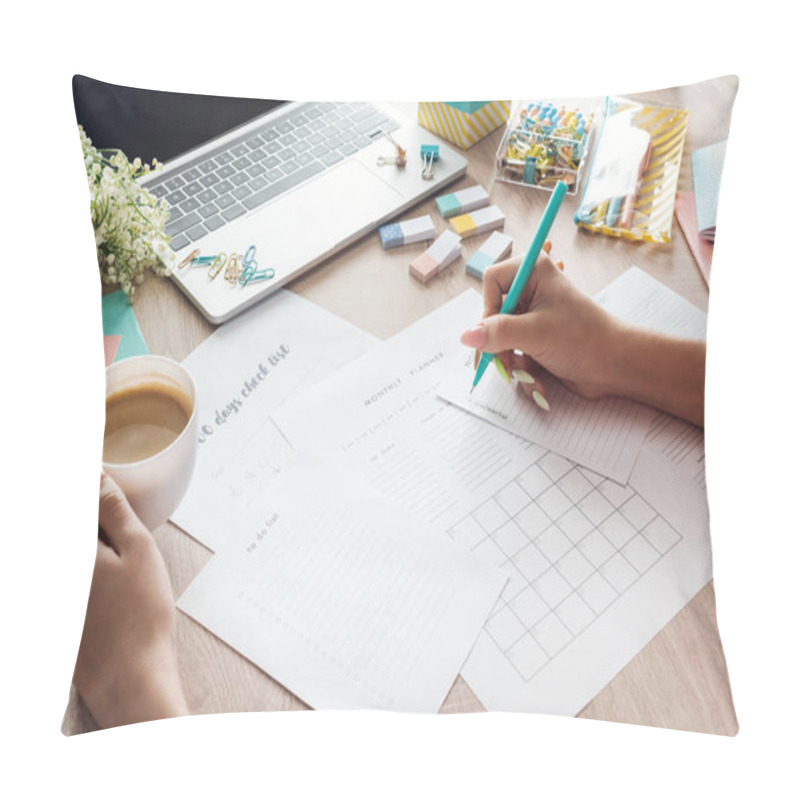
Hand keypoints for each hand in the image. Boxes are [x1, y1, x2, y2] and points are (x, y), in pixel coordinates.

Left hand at [73, 475, 187, 727]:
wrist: (128, 677)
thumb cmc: (140, 614)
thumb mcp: (138, 550)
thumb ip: (114, 509)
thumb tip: (97, 476)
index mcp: (72, 547)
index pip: (71, 502)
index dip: (86, 484)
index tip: (96, 472)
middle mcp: (53, 570)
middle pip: (67, 529)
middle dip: (88, 513)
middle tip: (103, 497)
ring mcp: (54, 594)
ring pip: (72, 553)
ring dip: (89, 538)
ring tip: (108, 539)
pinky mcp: (57, 616)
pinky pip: (71, 580)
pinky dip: (86, 568)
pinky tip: (103, 570)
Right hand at [460, 244, 705, 425]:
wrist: (617, 366)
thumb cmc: (584, 339)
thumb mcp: (534, 333)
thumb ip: (496, 333)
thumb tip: (465, 337)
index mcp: (534, 273)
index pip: (491, 282)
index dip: (488, 310)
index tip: (493, 333)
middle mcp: (532, 291)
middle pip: (492, 315)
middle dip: (499, 346)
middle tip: (503, 366)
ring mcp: (534, 317)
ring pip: (501, 339)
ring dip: (512, 363)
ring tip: (529, 376)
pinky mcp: (538, 340)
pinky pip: (515, 354)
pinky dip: (524, 371)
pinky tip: (539, 382)